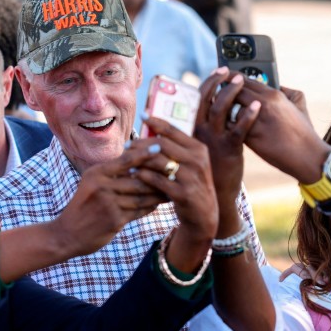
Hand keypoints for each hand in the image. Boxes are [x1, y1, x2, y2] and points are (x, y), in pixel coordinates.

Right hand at [52, 142, 167, 258]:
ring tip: (171, 189)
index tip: (161, 147)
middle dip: (158, 177)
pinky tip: (158, 204)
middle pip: (139, 179)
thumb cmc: (83, 205)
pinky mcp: (115, 219)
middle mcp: (102, 186)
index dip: (145, 153)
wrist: (67, 234)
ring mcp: (109, 203)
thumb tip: (137, 156)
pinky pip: (139, 211)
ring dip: (158, 193)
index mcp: (96, 173)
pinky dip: (150, 206)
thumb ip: (112, 171)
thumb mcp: (91, 182)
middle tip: (175, 172)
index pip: (126, 159)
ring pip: (142, 196)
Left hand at [130, 117, 218, 272]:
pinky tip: (133, 174)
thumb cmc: (190, 184)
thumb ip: (175, 148)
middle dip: (141, 143)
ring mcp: (191, 177)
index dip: (156, 122)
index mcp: (199, 149)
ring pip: (158, 161)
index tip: (142, 116)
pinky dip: (143, 176)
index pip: (174, 130)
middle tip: (126, 145)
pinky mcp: (183, 193)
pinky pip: (157, 180)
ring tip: (126, 160)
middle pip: (162, 144)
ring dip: (139, 159)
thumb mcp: (190, 163)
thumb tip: (152, 129)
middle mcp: (197, 160)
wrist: (204, 214)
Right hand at [195, 67, 259, 204]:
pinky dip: (248, 114)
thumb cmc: (212, 164)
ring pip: (220, 108)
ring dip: (231, 91)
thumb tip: (215, 103)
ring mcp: (212, 138)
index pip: (196, 97)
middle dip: (218, 81)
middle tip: (230, 72)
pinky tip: (257, 106)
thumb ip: (205, 124)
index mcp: (191, 127)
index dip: (208, 82)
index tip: (219, 71)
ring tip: (242, 81)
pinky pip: (239, 128)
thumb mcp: (202, 142)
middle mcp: (198, 130)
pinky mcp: (228, 148)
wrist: (217, 191)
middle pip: (205, 98)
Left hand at [209, 72, 329, 182]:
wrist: (306, 155)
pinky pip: (230, 126)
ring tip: (219, 110)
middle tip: (217, 95)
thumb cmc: (303, 131)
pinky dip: (226, 124)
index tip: (224, 77)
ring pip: (230, 108)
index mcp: (274, 95)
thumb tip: (276, 84)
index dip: (232, 78)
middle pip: (234, 92)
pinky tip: (225, 126)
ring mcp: (255, 121)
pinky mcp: (249, 137)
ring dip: (223, 109)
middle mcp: (263, 105)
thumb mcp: (298, 105)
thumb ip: (286, 91)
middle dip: (224, 93)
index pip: (246, 80)